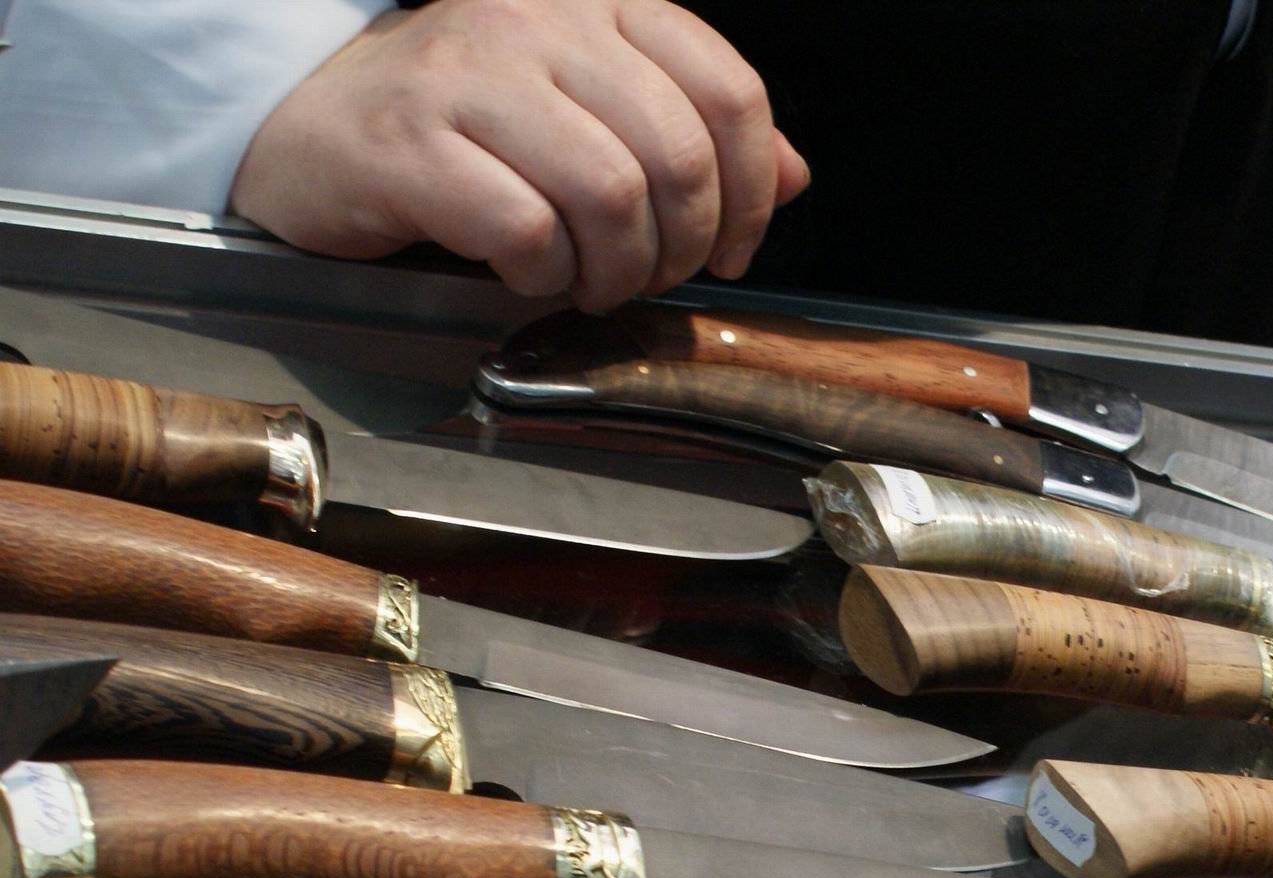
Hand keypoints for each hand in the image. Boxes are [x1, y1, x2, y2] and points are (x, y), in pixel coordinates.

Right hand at [231, 0, 810, 311]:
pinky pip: (525, 232)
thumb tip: (791, 177)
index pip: (726, 89)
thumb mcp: (589, 108)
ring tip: (588, 283)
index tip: (733, 246)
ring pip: (610, 196)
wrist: (309, 122)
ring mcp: (468, 77)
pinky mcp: (410, 144)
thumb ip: (691, 133)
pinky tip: (526, 274)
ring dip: (617, 271)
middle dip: (682, 247)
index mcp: (596, 3)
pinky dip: (543, 277)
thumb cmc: (462, 124)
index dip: (751, 188)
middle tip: (648, 277)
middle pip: (677, 155)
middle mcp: (536, 21)